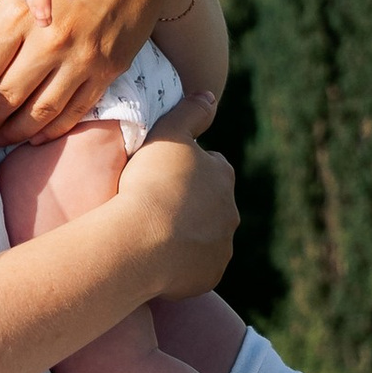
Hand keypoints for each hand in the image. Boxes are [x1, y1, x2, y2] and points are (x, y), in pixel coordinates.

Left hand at [0, 0, 172, 142]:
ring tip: (1, 139)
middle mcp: (50, 40)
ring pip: (40, 112)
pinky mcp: (107, 71)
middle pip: (6, 95)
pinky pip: (75, 111)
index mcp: (20, 13)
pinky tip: (36, 136)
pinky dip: (53, 130)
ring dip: (15, 132)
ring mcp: (81, 59)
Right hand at [108, 116, 236, 296]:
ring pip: (204, 237)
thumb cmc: (152, 183)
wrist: (141, 241)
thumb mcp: (168, 133)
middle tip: (155, 205)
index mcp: (222, 175)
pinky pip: (195, 268)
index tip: (162, 175)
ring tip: (152, 234)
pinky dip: (181, 264)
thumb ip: (191, 112)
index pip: (211, 166)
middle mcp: (230, 212)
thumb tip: (211, 96)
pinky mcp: (210, 276)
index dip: (186, 169)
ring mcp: (221, 247)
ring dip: (185, 235)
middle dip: (189, 204)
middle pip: (210, 204)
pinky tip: (155, 259)